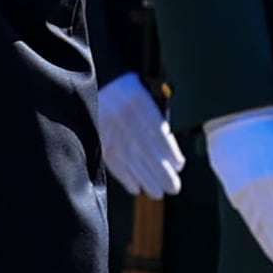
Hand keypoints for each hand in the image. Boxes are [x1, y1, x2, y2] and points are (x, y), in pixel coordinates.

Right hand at [93, 73, 184, 201]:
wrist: (93, 79)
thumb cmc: (125, 88)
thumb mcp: (144, 91)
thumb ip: (156, 115)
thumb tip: (168, 145)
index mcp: (139, 101)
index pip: (157, 132)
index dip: (169, 151)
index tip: (179, 165)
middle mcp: (124, 117)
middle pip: (145, 150)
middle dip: (160, 172)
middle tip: (173, 187)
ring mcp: (109, 129)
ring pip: (130, 160)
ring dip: (144, 179)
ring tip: (157, 193)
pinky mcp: (98, 138)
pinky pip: (113, 160)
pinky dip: (124, 176)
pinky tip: (135, 187)